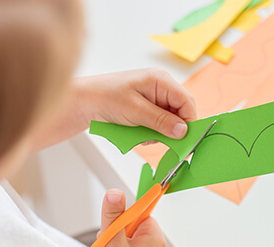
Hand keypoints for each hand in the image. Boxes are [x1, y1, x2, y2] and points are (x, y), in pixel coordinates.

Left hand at [75, 68, 196, 138]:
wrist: (84, 101)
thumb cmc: (105, 97)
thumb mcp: (135, 111)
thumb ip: (160, 121)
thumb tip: (183, 131)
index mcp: (161, 80)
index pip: (187, 102)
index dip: (189, 122)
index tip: (186, 140)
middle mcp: (161, 87)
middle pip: (180, 112)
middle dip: (172, 129)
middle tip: (159, 140)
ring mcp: (154, 98)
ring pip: (170, 120)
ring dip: (159, 132)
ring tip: (142, 136)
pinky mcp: (147, 108)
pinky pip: (158, 123)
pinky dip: (151, 132)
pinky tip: (138, 133)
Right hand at [92, 189, 169, 246]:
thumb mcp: (111, 239)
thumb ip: (113, 213)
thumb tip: (115, 194)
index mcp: (155, 240)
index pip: (144, 215)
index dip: (126, 218)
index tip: (117, 222)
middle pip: (139, 229)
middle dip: (122, 233)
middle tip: (110, 243)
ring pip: (138, 244)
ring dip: (122, 246)